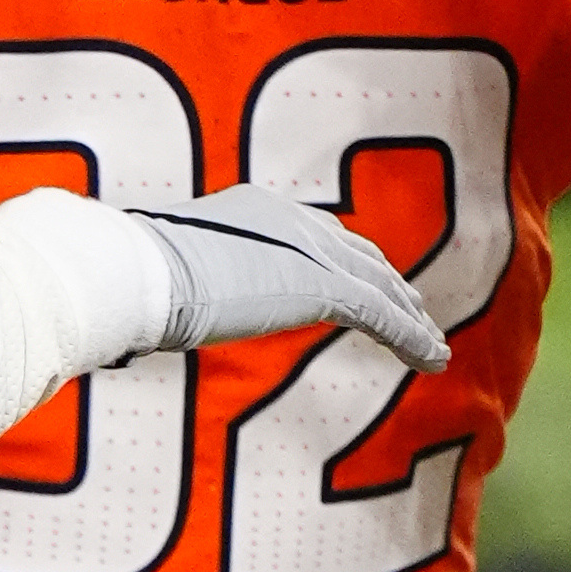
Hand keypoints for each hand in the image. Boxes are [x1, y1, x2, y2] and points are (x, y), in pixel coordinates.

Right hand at [130, 183, 451, 370]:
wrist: (146, 273)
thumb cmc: (139, 277)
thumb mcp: (170, 271)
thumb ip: (189, 280)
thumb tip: (161, 309)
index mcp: (260, 211)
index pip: (320, 236)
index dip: (348, 261)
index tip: (364, 282)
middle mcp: (295, 222)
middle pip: (361, 255)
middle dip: (391, 284)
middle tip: (414, 310)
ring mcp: (312, 253)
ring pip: (381, 286)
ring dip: (411, 317)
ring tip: (432, 344)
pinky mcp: (325, 287)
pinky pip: (383, 316)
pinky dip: (412, 338)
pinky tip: (432, 360)